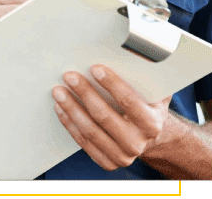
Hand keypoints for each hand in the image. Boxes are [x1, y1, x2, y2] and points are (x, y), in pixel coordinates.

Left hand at [52, 65, 170, 170]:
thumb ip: (146, 74)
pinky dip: (69, 124)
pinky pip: (83, 142)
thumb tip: (136, 50)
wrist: (146, 136)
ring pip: (90, 131)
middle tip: (69, 75)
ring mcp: (121, 156)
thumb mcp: (153, 90)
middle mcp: (137, 143)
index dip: (111, 84)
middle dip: (85, 93)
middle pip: (104, 116)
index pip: (129, 102)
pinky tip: (60, 108)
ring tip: (58, 91)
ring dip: (71, 108)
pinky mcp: (107, 162)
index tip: (94, 67)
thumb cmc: (145, 104)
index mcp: (152, 123)